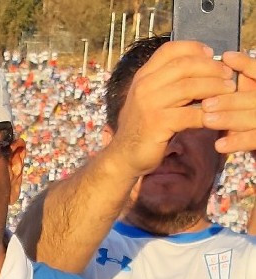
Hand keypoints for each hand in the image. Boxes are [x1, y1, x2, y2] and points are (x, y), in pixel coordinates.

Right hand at [108, 40, 234, 176]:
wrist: (124, 156)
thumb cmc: (144, 126)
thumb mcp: (152, 97)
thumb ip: (170, 81)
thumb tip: (204, 64)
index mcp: (143, 76)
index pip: (170, 50)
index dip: (194, 48)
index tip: (212, 55)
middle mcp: (143, 87)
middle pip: (184, 66)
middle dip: (211, 68)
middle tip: (228, 75)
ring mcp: (148, 105)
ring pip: (189, 87)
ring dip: (214, 88)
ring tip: (228, 91)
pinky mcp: (156, 124)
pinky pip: (189, 114)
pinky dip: (206, 114)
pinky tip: (215, 116)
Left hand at [203, 51, 255, 151]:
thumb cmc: (249, 114)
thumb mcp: (248, 94)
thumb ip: (245, 80)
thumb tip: (226, 59)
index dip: (246, 64)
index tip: (226, 57)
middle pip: (254, 98)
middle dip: (231, 100)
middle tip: (206, 103)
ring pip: (253, 117)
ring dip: (230, 118)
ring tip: (207, 120)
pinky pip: (254, 139)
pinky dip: (238, 141)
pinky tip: (219, 145)